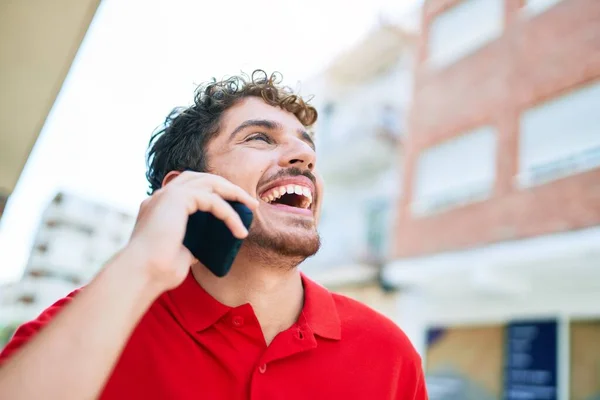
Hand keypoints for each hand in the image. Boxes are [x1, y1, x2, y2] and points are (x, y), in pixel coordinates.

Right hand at [125, 171, 258, 291]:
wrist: (142, 274)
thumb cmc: (158, 271)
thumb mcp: (180, 254)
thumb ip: (191, 245)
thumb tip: (205, 250)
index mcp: (159, 207)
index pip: (190, 189)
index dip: (215, 193)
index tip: (235, 207)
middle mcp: (161, 196)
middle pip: (201, 178)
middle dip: (228, 187)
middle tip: (249, 202)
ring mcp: (167, 195)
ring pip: (209, 182)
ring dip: (233, 192)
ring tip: (251, 205)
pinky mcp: (176, 199)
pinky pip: (212, 200)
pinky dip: (229, 214)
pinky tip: (239, 230)